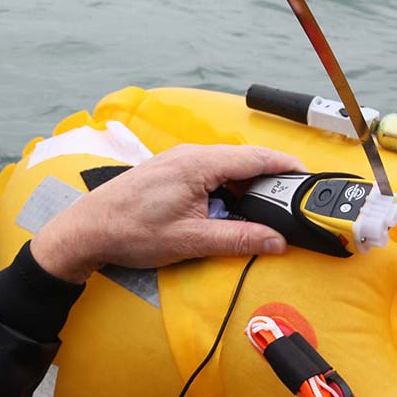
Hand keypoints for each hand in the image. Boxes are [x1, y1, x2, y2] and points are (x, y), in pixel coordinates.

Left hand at [30, 144, 307, 282]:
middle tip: (294, 200)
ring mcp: (178, 159)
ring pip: (227, 165)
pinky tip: (231, 206)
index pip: (256, 158)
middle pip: (244, 160)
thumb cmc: (130, 233)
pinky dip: (227, 185)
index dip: (287, 166)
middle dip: (271, 179)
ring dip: (247, 184)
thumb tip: (276, 241)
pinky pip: (209, 170)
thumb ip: (238, 239)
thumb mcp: (191, 240)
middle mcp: (190, 154)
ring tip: (267, 207)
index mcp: (198, 164)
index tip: (310, 176)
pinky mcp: (169, 170)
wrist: (86, 230)